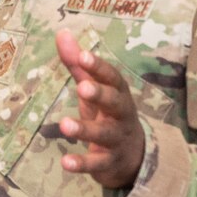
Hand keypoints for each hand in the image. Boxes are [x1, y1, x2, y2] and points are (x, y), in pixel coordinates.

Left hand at [54, 29, 145, 189]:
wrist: (134, 158)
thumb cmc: (109, 116)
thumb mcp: (94, 90)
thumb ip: (78, 65)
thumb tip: (61, 32)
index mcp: (118, 94)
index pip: (112, 77)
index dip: (99, 67)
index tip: (84, 56)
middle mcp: (122, 115)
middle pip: (115, 102)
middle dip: (100, 94)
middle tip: (82, 87)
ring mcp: (117, 139)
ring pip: (104, 133)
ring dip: (85, 129)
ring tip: (64, 125)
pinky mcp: (110, 163)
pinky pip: (97, 163)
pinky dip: (82, 163)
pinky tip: (65, 163)